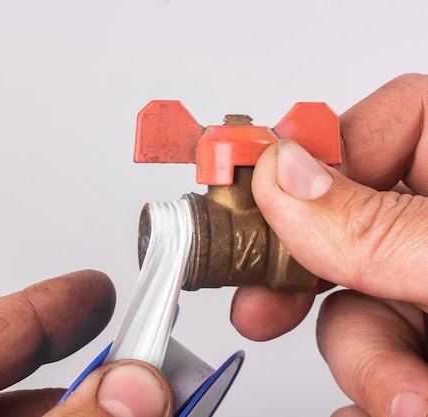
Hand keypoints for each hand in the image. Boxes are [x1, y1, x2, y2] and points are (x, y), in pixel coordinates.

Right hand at [230, 73, 427, 416]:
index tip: (245, 196)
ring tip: (403, 398)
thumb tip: (283, 177)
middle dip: (303, 286)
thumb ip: (380, 223)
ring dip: (364, 362)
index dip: (303, 157)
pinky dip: (372, 384)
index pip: (374, 125)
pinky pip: (377, 350)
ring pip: (353, 304)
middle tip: (260, 309)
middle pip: (339, 229)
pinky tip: (386, 404)